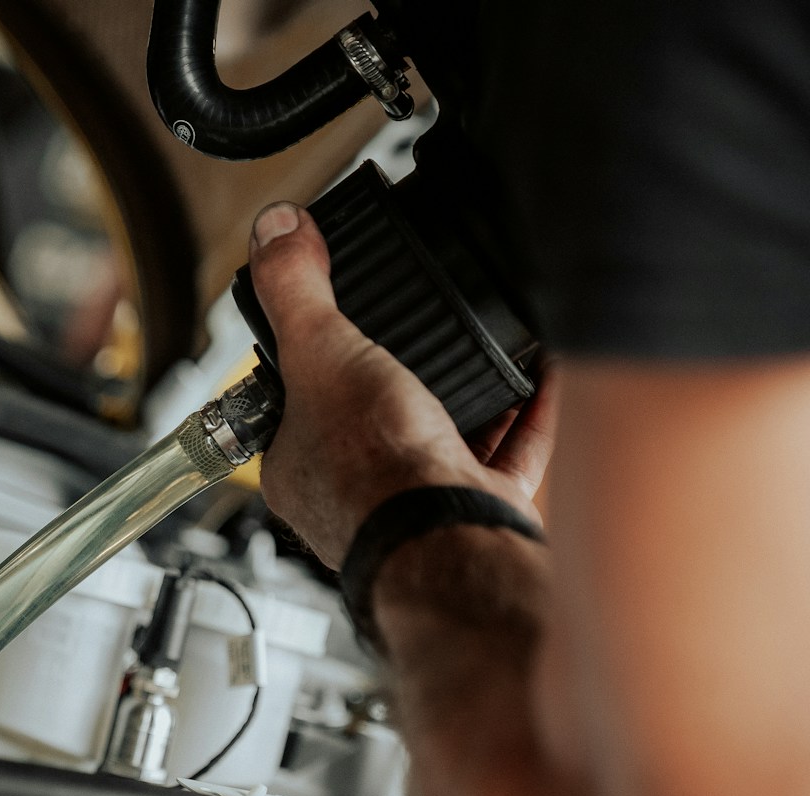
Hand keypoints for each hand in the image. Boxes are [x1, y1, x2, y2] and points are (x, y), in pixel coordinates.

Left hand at [247, 202, 554, 567]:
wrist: (447, 539)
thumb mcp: (321, 351)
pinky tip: (549, 368)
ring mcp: (416, 505)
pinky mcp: (477, 509)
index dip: (310, 358)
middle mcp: (351, 493)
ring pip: (441, 436)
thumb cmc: (371, 468)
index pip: (290, 403)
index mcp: (295, 465)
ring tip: (484, 340)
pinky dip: (532, 411)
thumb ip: (297, 289)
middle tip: (419, 328)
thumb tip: (274, 228)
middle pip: (372, 417)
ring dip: (468, 391)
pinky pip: (509, 452)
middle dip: (401, 374)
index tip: (338, 319)